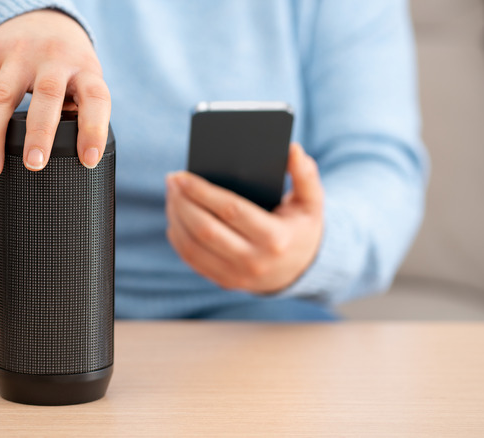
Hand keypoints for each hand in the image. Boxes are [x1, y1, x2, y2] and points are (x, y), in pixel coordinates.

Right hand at [0, 9, 110, 176]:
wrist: (37, 19)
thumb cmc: (66, 64)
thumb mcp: (83, 79)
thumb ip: (79, 111)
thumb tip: (73, 162)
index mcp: (85, 68)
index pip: (95, 98)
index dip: (94, 130)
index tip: (88, 160)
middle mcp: (54, 58)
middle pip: (47, 94)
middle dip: (40, 132)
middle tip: (35, 164)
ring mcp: (20, 56)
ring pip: (3, 97)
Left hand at [165, 143, 323, 293]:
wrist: (303, 271)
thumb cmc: (301, 228)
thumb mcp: (311, 202)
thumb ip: (305, 175)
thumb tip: (293, 149)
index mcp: (274, 238)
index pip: (230, 211)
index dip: (202, 192)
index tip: (182, 175)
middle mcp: (254, 261)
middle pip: (205, 229)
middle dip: (183, 202)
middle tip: (172, 180)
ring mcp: (237, 275)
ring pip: (193, 246)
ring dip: (176, 217)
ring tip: (172, 194)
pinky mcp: (224, 281)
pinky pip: (192, 260)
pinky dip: (178, 237)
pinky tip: (175, 216)